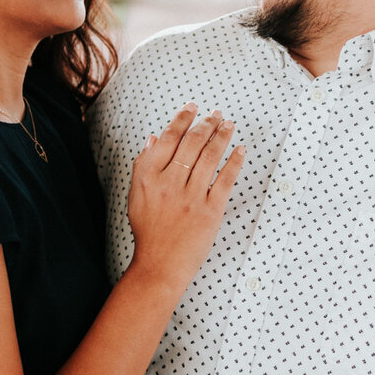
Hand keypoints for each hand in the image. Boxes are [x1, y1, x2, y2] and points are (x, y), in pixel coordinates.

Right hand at [126, 105, 244, 293]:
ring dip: (221, 136)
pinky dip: (234, 162)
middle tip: (216, 114)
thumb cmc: (148, 232)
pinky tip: (239, 150)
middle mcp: (169, 184)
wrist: (160, 266)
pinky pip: (225, 180)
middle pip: (191, 144)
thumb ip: (142, 166)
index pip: (168, 139)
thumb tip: (154, 138)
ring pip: (209, 157)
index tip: (192, 108)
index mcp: (149, 178)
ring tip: (228, 125)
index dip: (182, 120)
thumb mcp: (135, 196)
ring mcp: (191, 197)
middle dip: (206, 124)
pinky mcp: (210, 211)